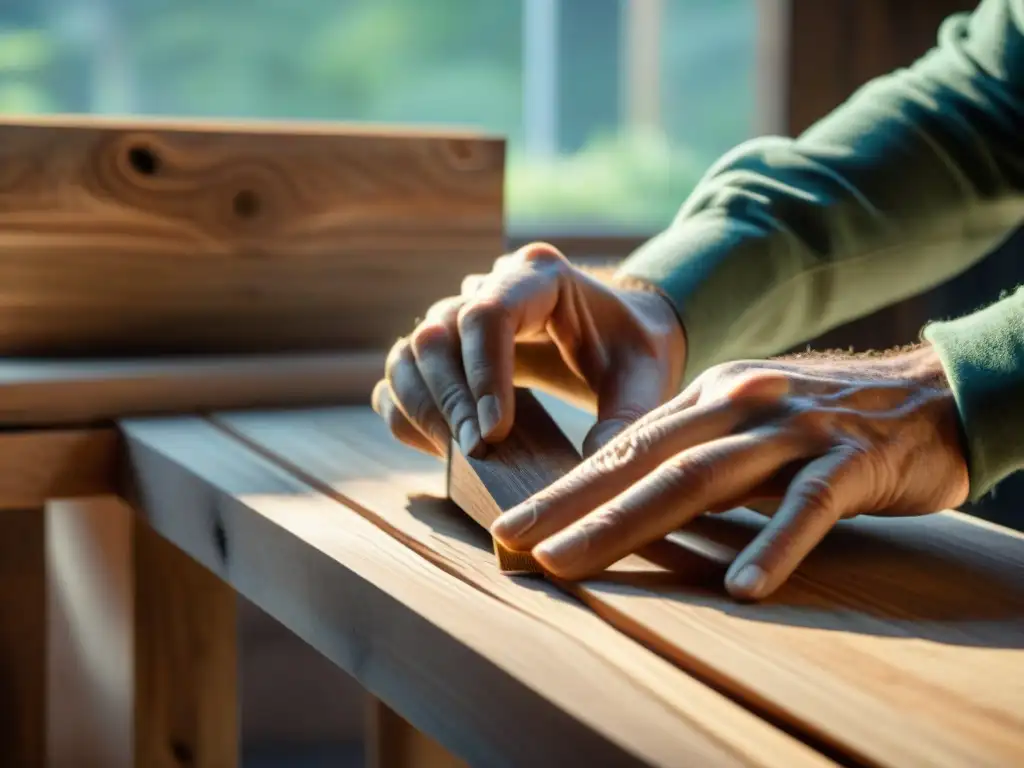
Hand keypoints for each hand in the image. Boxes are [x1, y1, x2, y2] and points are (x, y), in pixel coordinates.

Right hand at [373, 243, 685, 458]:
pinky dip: (408, 415)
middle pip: (435, 336)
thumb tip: (588, 472)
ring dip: (422, 410)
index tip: (496, 434)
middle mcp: (488, 286)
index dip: (483, 374)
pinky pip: (403, 379)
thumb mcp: (646, 379)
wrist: (624, 333)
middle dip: (449, 401)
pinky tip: (442, 450)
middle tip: (477, 452)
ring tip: (458, 455)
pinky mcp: (447, 351)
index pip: (488, 315)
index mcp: (539, 276)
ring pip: (408, 355)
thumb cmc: (635, 349)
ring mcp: (459, 315)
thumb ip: (626, 422)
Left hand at [490, 344, 969, 600]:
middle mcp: (738, 406)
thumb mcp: (747, 421)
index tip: (511, 526)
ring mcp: (793, 430)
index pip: (622, 448)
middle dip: (571, 506)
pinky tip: (743, 587)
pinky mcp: (851, 460)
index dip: (564, 489)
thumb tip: (623, 495)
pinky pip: (809, 506)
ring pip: (700, 478)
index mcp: (708, 399)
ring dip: (630, 524)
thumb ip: (692, 449)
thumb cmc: (825, 420)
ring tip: (574, 565)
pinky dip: (774, 543)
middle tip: (514, 545)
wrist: (931, 393)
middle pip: (642, 461)